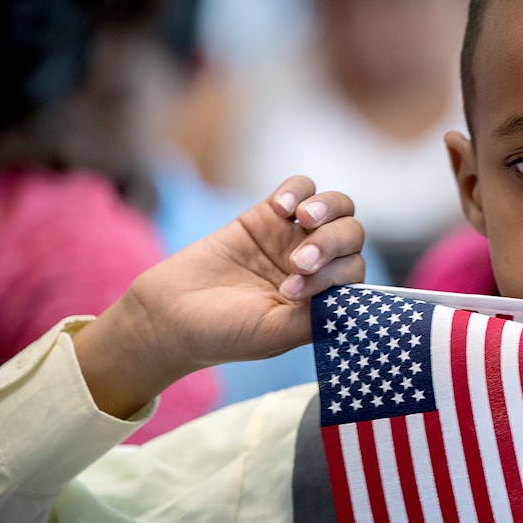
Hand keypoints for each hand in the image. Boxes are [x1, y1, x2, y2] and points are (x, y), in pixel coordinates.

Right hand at [75, 176, 365, 416]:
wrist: (168, 315)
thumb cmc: (223, 333)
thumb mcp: (275, 334)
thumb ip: (317, 317)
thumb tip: (354, 299)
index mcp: (325, 298)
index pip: (354, 272)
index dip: (336, 276)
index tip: (293, 292)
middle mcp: (316, 267)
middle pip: (350, 237)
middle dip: (332, 243)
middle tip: (298, 263)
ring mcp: (292, 238)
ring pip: (335, 208)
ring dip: (327, 209)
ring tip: (302, 219)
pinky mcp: (266, 216)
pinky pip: (300, 188)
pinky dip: (298, 190)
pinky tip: (279, 206)